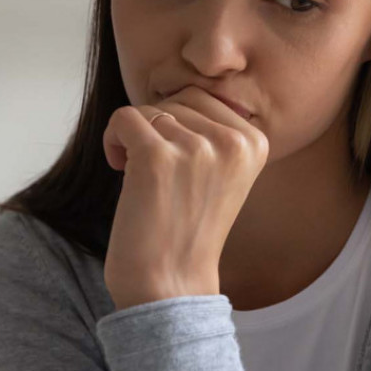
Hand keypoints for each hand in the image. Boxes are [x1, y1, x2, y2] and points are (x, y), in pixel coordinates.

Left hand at [102, 86, 268, 310]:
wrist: (171, 283)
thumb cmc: (189, 228)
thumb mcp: (224, 174)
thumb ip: (216, 132)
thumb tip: (181, 87)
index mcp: (256, 143)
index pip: (206, 98)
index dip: (180, 123)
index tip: (177, 161)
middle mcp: (233, 142)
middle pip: (178, 99)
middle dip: (158, 127)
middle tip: (156, 170)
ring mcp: (197, 148)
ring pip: (150, 109)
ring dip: (135, 137)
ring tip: (140, 175)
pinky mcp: (157, 157)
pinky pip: (124, 117)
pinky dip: (113, 140)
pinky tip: (120, 169)